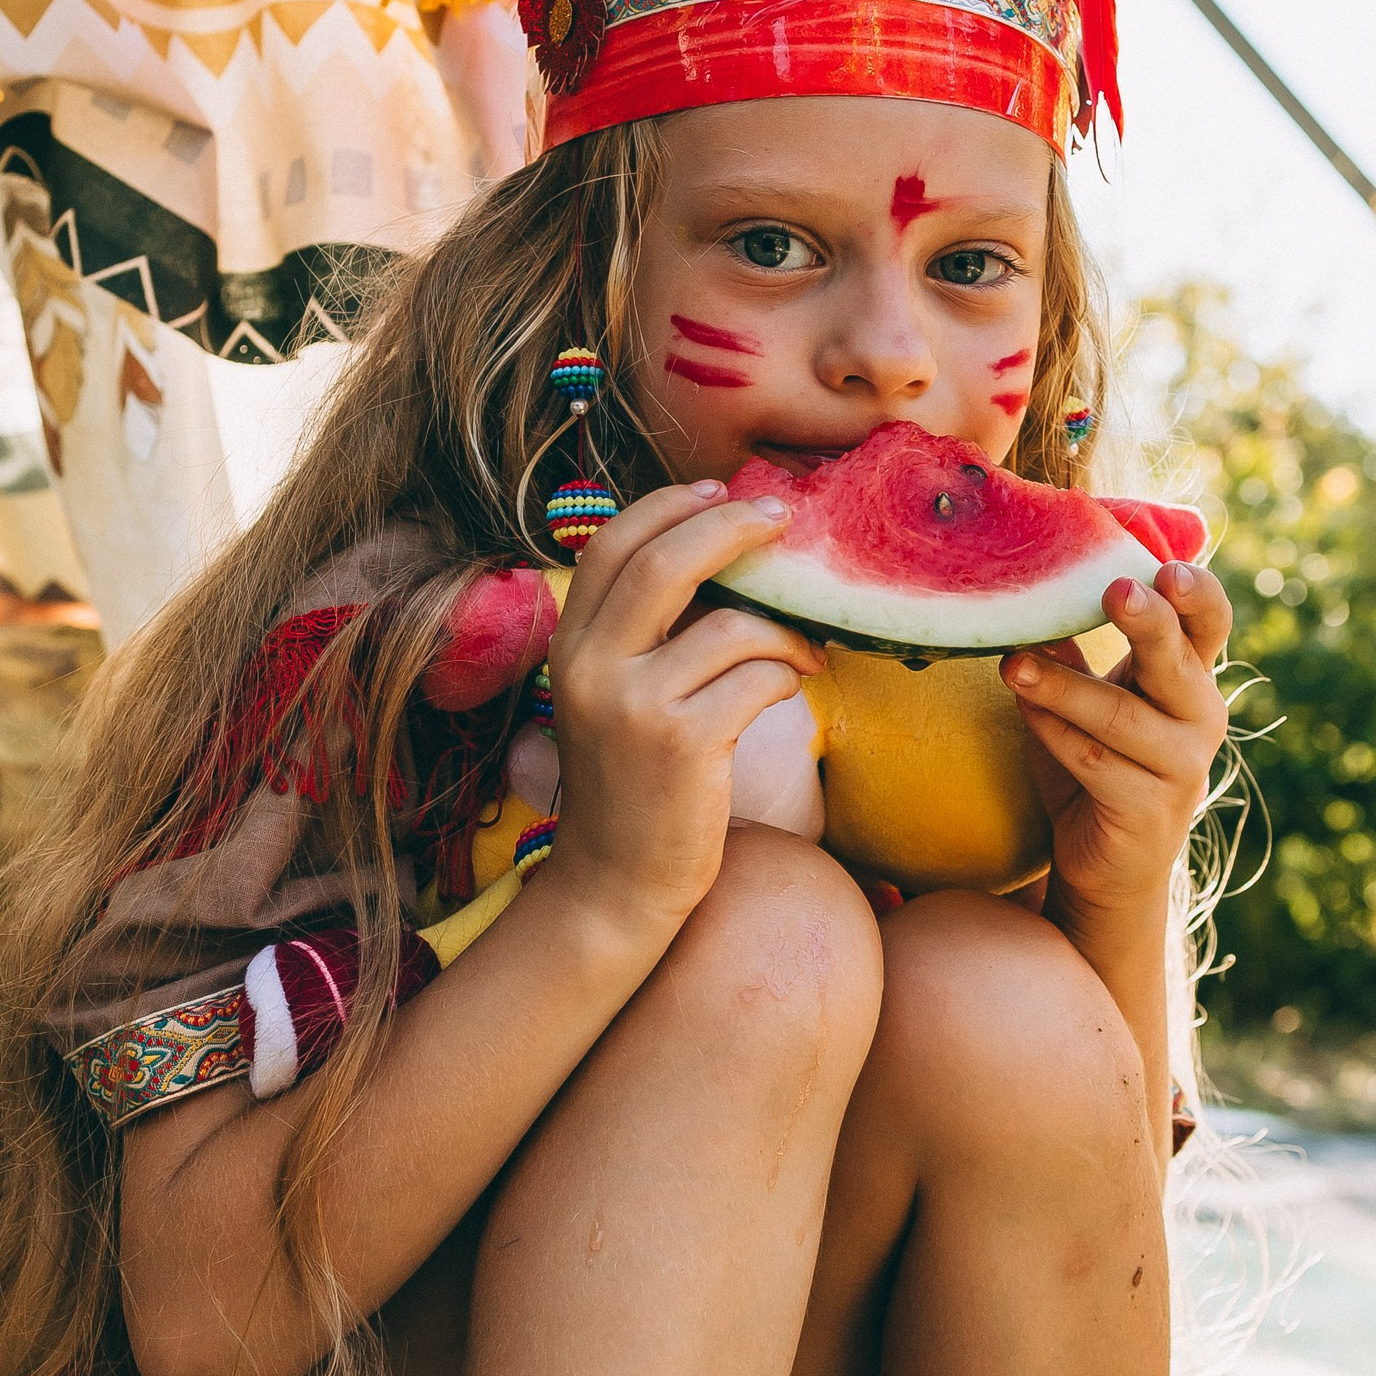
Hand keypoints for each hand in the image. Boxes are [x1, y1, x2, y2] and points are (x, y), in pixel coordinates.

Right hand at [539, 484, 822, 942]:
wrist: (615, 885)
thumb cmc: (632, 786)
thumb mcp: (614, 699)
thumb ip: (644, 635)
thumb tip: (721, 558)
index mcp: (570, 647)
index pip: (610, 545)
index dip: (667, 506)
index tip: (718, 491)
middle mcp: (592, 668)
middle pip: (665, 559)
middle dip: (732, 527)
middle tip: (782, 519)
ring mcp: (635, 705)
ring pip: (731, 624)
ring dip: (785, 629)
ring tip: (805, 649)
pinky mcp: (684, 744)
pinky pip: (759, 677)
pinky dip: (790, 674)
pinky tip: (794, 688)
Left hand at [1001, 562, 1232, 927]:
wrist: (1108, 868)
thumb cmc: (1098, 766)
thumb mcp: (1087, 698)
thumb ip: (1069, 649)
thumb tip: (1029, 585)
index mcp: (1191, 678)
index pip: (1211, 622)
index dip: (1197, 593)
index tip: (1167, 569)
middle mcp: (1200, 718)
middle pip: (1179, 660)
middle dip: (1149, 622)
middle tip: (1116, 591)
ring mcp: (1181, 767)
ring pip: (1121, 716)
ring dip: (1063, 687)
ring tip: (1014, 664)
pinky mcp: (1148, 811)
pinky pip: (1096, 762)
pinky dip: (1055, 734)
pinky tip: (1024, 711)